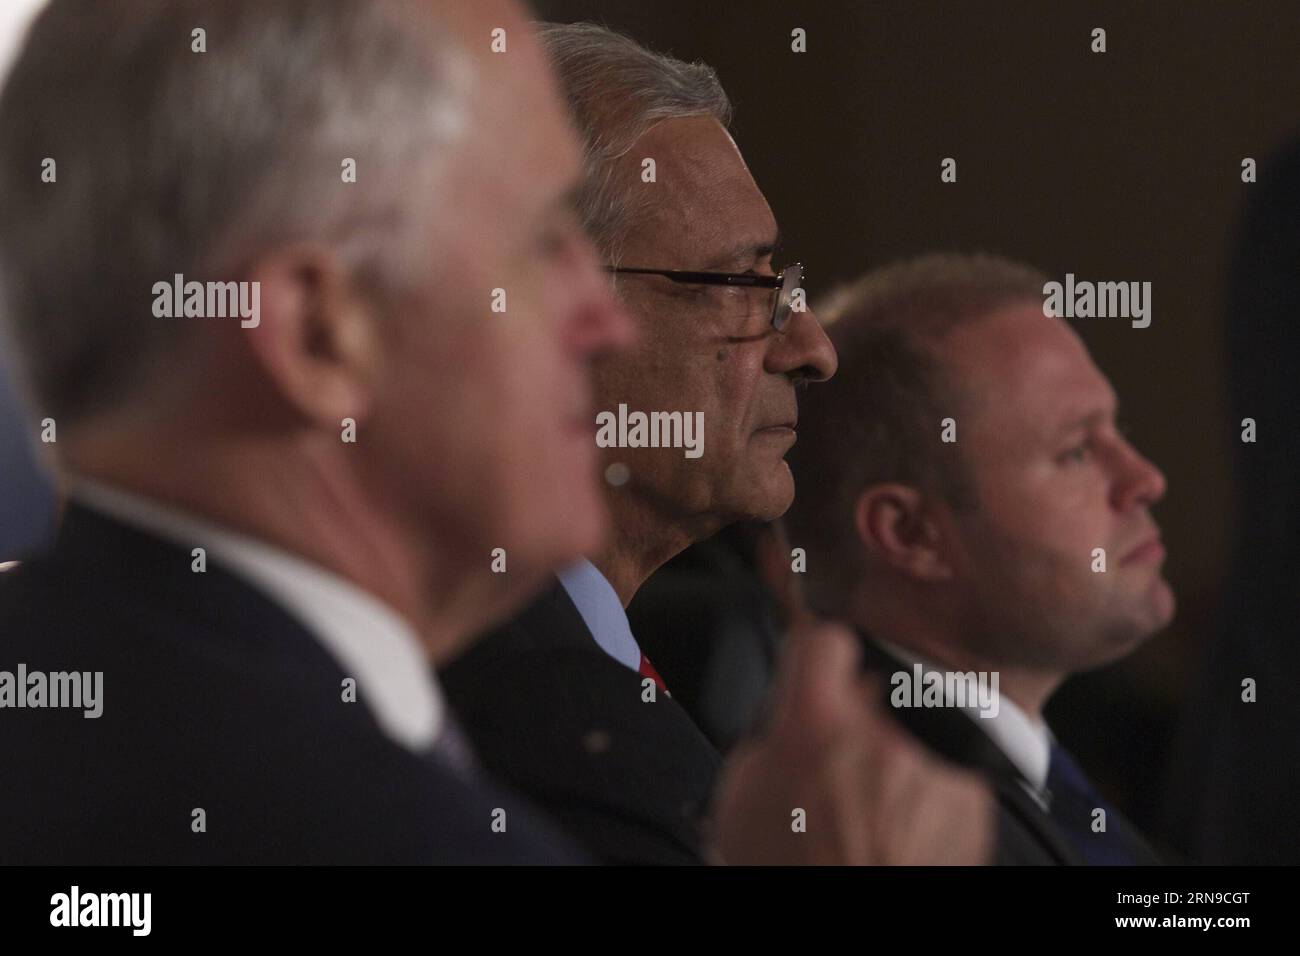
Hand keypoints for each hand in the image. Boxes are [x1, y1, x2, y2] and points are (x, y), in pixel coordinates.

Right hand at [706, 617, 993, 864]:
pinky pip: (944, 771)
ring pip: (912, 729)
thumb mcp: (742, 796)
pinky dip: (926, 792)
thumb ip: (774, 735)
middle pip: (873, 687)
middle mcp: (883, 732)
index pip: (824, 639)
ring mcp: (932, 766)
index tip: (812, 672)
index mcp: (815, 723)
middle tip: (835, 762)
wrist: (857, 939)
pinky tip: (900, 829)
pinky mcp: (971, 801)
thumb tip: (794, 711)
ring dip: (893, 755)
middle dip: (856, 715)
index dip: (813, 657)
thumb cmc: (791, 875)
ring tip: (869, 809)